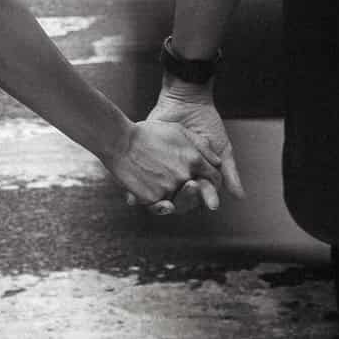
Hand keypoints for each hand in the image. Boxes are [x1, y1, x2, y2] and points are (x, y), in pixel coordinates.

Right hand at [103, 119, 221, 214]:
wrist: (120, 141)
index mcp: (194, 160)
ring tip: (166, 187)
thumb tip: (217, 161)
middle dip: (197, 190)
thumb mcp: (179, 131)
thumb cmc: (149, 132)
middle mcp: (185, 177)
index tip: (205, 178)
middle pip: (199, 192)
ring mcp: (169, 189)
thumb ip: (201, 146)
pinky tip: (155, 193)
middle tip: (188, 187)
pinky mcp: (153, 199)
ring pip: (180, 200)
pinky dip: (160, 203)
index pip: (214, 176)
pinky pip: (162, 206)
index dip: (211, 178)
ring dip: (177, 197)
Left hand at [143, 76, 245, 215]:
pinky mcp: (150, 163)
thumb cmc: (206, 124)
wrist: (186, 102)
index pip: (203, 196)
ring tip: (176, 191)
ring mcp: (165, 170)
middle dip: (188, 198)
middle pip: (184, 198)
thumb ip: (230, 172)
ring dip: (168, 197)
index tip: (212, 202)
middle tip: (191, 189)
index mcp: (200, 176)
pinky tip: (150, 190)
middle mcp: (182, 176)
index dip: (207, 199)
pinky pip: (145, 182)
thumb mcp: (221, 148)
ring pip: (164, 195)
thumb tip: (240, 197)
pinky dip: (143, 190)